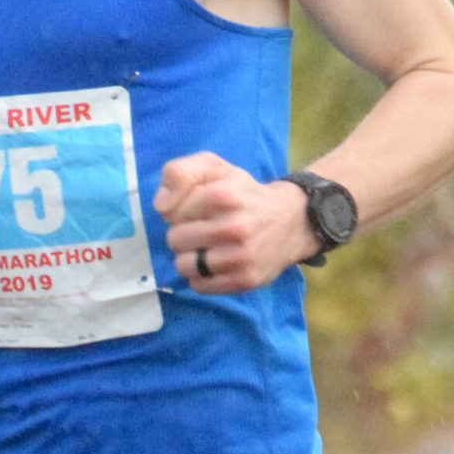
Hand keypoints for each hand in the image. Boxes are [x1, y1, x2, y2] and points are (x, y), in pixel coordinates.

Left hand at [154, 152, 316, 292]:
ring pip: (183, 265)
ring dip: (190, 258)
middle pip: (174, 239)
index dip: (177, 210)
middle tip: (203, 229)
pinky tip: (216, 264)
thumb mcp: (214, 168)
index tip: (196, 209)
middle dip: (183, 234)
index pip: (169, 210)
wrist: (291, 220)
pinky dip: (201, 277)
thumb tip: (162, 205)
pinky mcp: (245, 280)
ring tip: (207, 248)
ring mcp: (241, 256)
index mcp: (223, 193)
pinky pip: (199, 286)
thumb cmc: (242, 193)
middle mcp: (234, 226)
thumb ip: (180, 173)